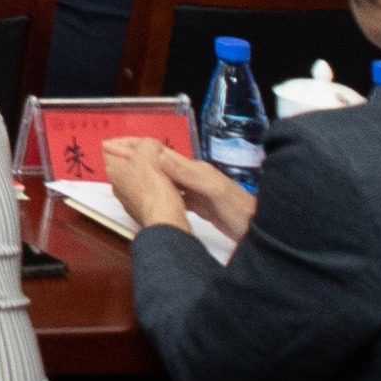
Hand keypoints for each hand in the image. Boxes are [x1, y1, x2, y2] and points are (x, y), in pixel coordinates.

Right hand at [106, 138, 254, 244]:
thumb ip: (189, 174)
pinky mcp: (203, 207)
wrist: (269, 235)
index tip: (111, 145)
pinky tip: (153, 196)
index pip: (160, 153)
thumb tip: (158, 154)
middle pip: (160, 163)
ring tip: (125, 173)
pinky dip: (159, 190)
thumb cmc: (243, 213)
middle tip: (110, 156)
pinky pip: (175, 194)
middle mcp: (196, 177)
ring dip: (145, 173)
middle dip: (136, 157)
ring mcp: (200, 192)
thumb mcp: (216, 191)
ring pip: (166, 178)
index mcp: (196, 170)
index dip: (136, 147)